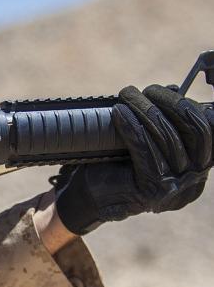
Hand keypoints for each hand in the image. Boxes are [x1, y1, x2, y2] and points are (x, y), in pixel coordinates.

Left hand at [53, 84, 211, 234]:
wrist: (86, 197)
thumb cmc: (114, 164)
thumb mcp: (146, 140)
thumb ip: (164, 121)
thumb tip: (174, 89)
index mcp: (198, 168)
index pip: (210, 132)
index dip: (193, 107)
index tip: (169, 90)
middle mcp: (193, 180)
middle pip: (197, 132)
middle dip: (172, 103)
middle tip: (147, 89)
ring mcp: (175, 188)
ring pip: (168, 139)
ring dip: (146, 110)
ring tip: (127, 95)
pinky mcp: (152, 190)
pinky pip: (145, 150)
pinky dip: (132, 127)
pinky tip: (119, 112)